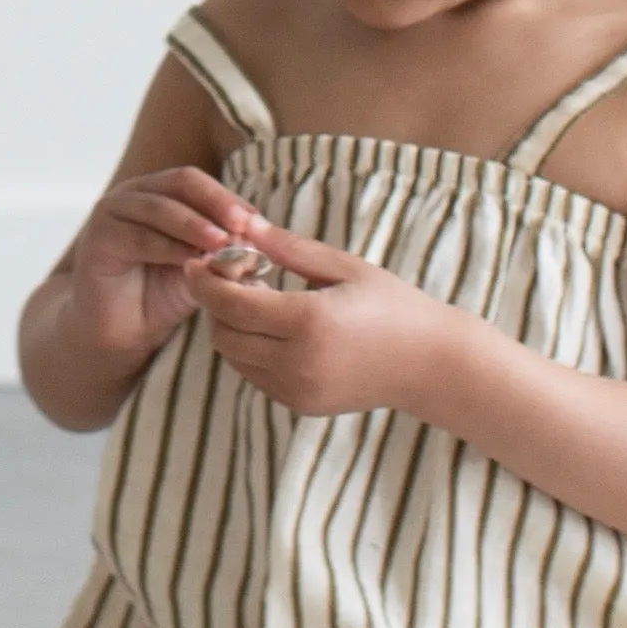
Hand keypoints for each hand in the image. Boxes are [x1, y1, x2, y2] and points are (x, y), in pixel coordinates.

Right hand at [48, 159, 263, 387]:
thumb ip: (227, 252)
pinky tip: (193, 263)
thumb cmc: (163, 295)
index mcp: (161, 192)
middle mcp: (135, 194)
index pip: (200, 183)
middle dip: (216, 202)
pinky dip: (169, 247)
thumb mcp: (204, 269)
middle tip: (243, 224)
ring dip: (195, 224)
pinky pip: (138, 236)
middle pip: (181, 182)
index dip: (230, 199)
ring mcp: (112, 213)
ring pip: (160, 207)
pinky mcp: (97, 239)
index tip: (259, 223)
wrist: (121, 330)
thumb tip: (260, 240)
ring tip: (223, 244)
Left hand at [190, 215, 472, 421]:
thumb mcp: (343, 267)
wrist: (431, 365)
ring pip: (234, 358)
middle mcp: (297, 362)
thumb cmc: (393, 305)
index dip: (205, 281)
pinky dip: (249, 350)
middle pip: (223, 333)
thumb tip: (243, 223)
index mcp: (308, 322)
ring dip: (229, 327)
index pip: (230, 303)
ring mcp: (297, 389)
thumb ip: (288, 248)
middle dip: (214, 304)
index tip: (196, 261)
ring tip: (252, 299)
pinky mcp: (300, 404)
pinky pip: (254, 375)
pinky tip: (271, 327)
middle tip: (227, 277)